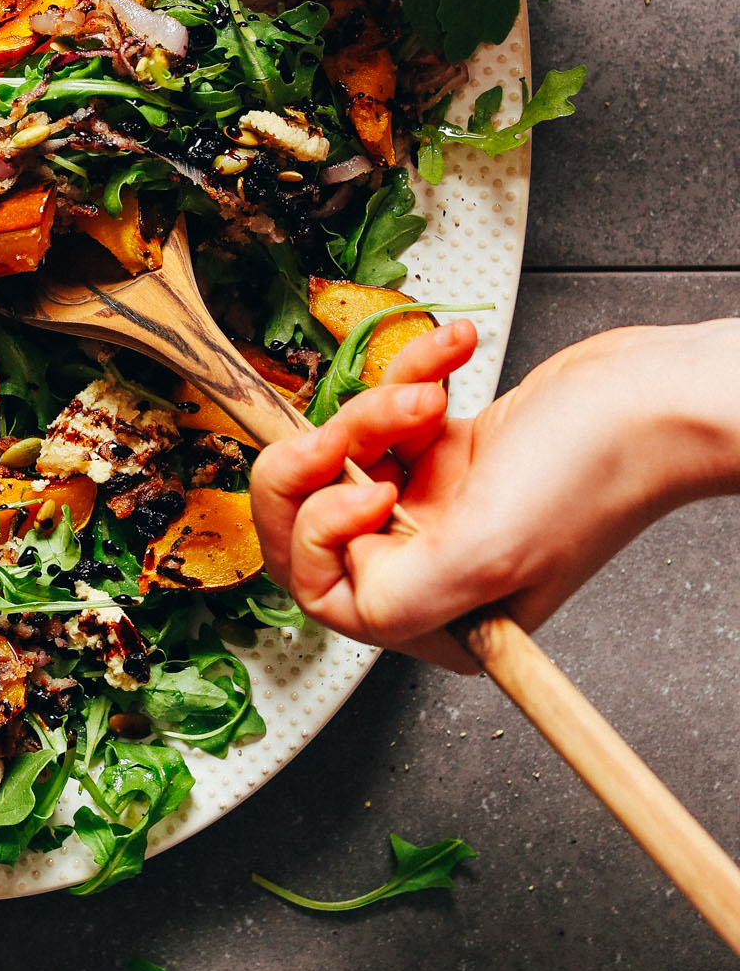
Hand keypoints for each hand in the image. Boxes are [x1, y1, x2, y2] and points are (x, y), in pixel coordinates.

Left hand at [249, 318, 739, 673]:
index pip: (323, 588)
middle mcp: (434, 567)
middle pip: (316, 519)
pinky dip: (412, 373)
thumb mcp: (485, 549)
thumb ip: (400, 593)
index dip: (322, 529)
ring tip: (430, 395)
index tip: (367, 487)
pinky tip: (451, 355)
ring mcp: (439, 507)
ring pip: (349, 454)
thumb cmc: (594, 472)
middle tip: (340, 430)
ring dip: (378, 406)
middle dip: (326, 460)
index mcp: (440, 615)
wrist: (653, 394)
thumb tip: (339, 590)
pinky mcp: (449, 452)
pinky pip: (390, 413)